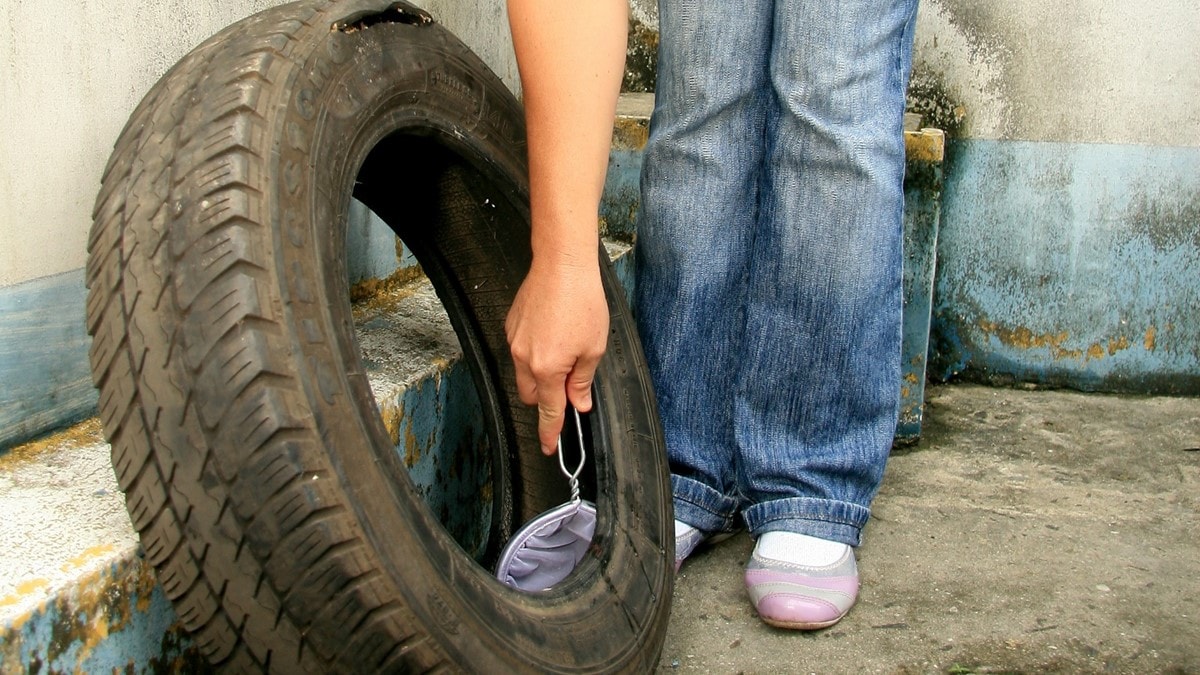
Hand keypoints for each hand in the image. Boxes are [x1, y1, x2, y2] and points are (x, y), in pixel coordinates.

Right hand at [505, 257, 608, 454]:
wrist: (561, 264)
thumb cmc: (581, 300)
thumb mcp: (593, 347)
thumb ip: (583, 380)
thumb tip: (578, 401)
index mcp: (547, 368)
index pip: (548, 410)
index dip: (549, 431)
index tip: (548, 447)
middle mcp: (524, 358)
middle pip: (530, 396)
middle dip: (547, 398)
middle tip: (570, 384)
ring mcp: (514, 341)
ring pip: (524, 374)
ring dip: (541, 375)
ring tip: (566, 350)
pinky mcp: (511, 326)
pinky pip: (520, 352)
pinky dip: (535, 354)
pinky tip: (553, 334)